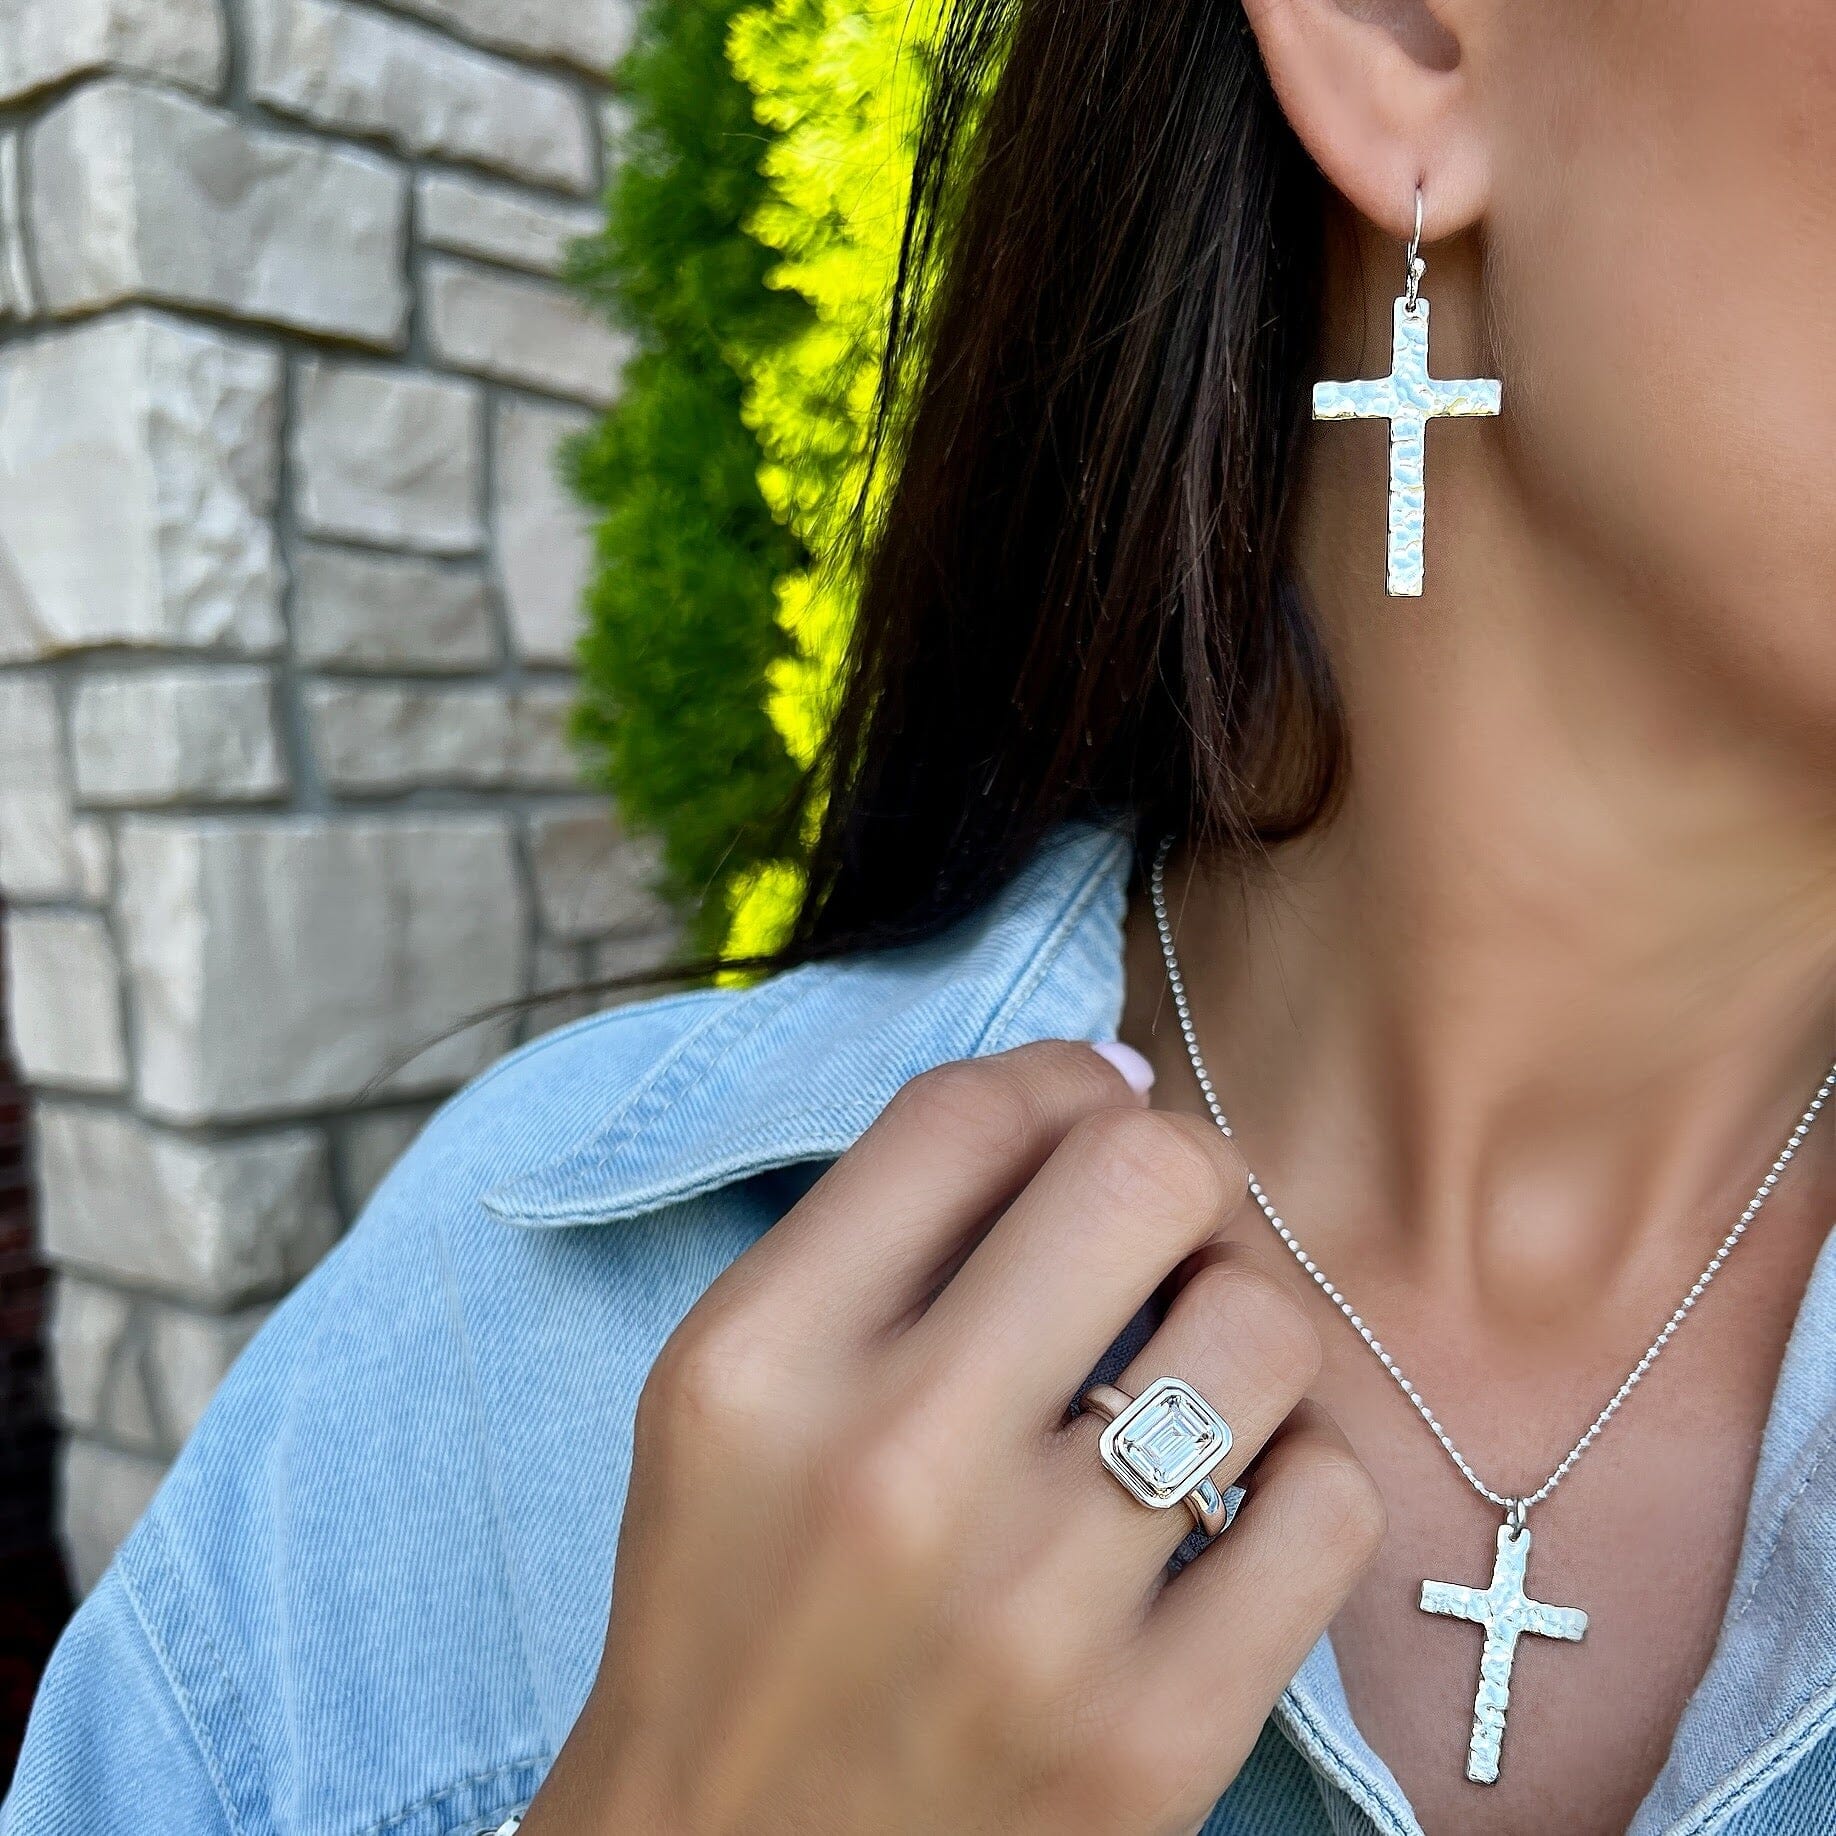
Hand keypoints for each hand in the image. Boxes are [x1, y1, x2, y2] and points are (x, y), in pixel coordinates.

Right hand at [522, 1041, 1384, 1835]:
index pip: (971, 1113)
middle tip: (1165, 1231)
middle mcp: (888, 1469)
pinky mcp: (1149, 1745)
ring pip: (1263, 1333)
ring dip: (1244, 1327)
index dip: (1058, 1082)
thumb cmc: (733, 1611)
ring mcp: (1027, 1616)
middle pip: (1142, 1176)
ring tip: (1195, 1379)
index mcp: (760, 1364)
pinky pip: (1328, 1507)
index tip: (1082, 1120)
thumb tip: (1101, 1085)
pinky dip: (1300, 1480)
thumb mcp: (729, 1397)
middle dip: (1177, 1173)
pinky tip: (1231, 1508)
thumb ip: (880, 1228)